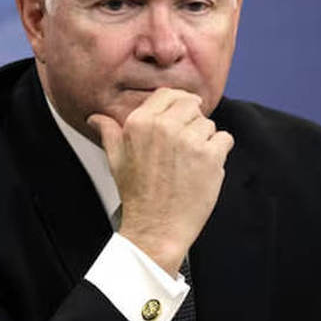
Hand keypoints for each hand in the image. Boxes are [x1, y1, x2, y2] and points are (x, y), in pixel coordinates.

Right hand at [87, 88, 233, 276]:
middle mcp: (164, 126)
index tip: (183, 113)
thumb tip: (95, 118)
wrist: (156, 225)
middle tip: (188, 140)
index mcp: (140, 122)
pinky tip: (204, 165)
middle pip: (191, 105)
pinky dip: (219, 150)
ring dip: (205, 138)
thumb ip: (108, 132)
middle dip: (192, 119)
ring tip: (191, 160)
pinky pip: (224, 139)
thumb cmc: (136, 193)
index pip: (167, 94)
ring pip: (208, 123)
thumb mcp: (115, 158)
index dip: (178, 102)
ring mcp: (189, 140)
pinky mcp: (210, 155)